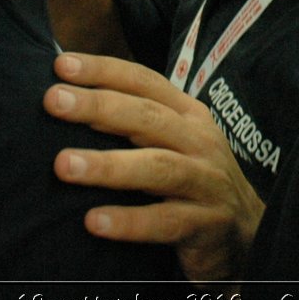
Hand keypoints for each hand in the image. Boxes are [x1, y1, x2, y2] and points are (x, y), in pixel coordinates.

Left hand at [44, 52, 263, 283]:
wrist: (246, 234)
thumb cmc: (192, 181)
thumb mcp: (173, 142)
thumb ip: (133, 122)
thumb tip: (66, 98)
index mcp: (187, 115)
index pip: (144, 82)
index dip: (104, 70)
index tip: (60, 66)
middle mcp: (199, 141)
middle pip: (147, 117)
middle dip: (98, 105)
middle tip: (52, 100)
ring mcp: (206, 182)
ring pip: (157, 167)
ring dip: (108, 165)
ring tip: (63, 165)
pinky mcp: (206, 225)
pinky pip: (165, 222)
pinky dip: (130, 221)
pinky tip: (94, 222)